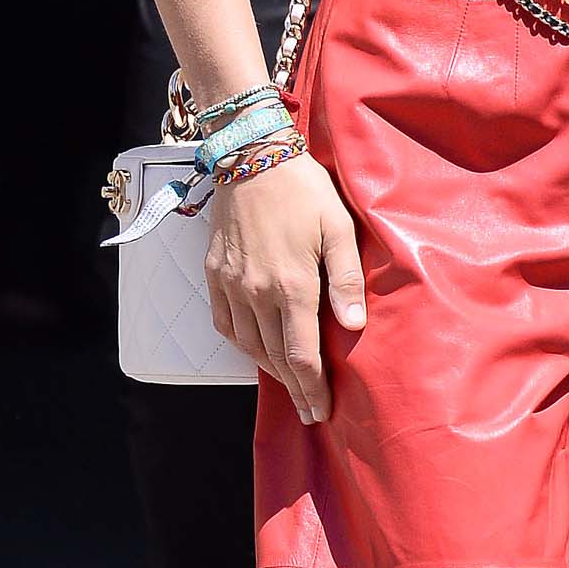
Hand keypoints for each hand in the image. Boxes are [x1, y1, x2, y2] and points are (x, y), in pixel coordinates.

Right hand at [205, 153, 366, 423]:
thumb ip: (346, 278)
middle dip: (294, 388)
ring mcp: (232, 285)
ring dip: (269, 370)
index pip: (302, 355)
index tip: (321, 412)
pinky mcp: (215, 273)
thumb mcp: (339, 227)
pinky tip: (255, 350)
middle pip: (276, 357)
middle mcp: (257, 293)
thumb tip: (353, 326)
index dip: (312, 388)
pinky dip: (241, 343)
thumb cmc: (304, 189)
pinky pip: (224, 323)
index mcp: (292, 286)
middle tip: (308, 411)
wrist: (251, 156)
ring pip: (249, 344)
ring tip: (288, 386)